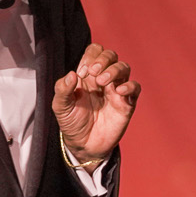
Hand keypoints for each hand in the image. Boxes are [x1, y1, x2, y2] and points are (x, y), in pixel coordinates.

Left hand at [53, 43, 138, 164]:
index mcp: (88, 75)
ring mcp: (116, 90)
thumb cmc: (72, 122)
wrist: (83, 145)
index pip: (95, 52)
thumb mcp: (60, 106)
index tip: (83, 72)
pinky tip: (118, 92)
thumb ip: (62, 89)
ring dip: (114, 70)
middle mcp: (103, 79)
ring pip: (124, 67)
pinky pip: (135, 87)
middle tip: (93, 73)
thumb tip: (72, 74)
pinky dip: (129, 86)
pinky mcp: (126, 103)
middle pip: (111, 55)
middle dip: (103, 59)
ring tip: (102, 82)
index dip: (90, 57)